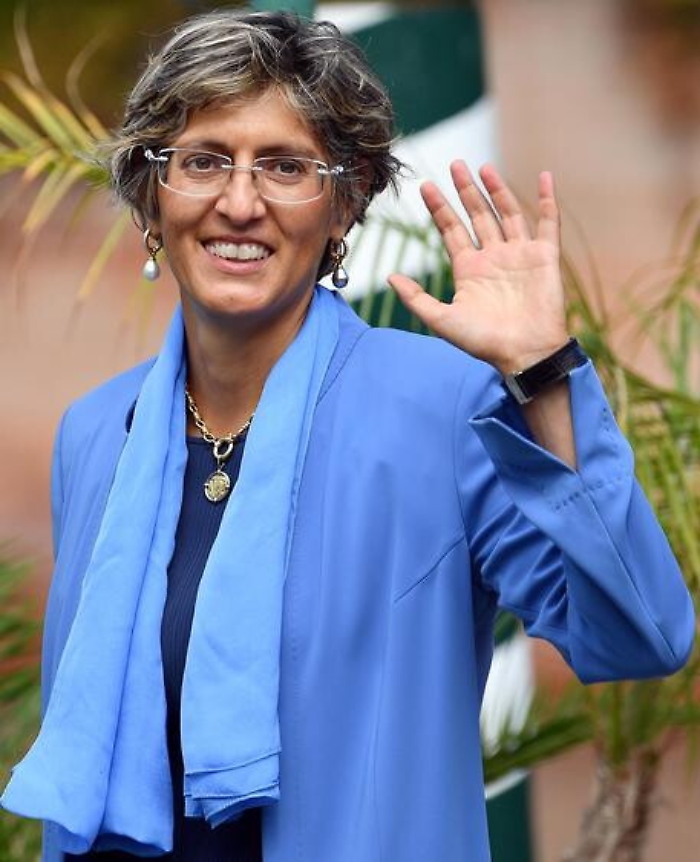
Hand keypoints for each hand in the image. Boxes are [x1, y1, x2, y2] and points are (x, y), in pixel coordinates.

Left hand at [388, 162, 568, 374]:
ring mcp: (519, 255)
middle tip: (454, 163)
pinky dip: (548, 200)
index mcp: (469, 269)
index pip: (451, 230)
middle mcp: (493, 258)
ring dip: (496, 190)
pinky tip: (544, 176)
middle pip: (477, 215)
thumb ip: (416, 299)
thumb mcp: (441, 320)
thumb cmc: (483, 341)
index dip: (439, 208)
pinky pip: (548, 223)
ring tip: (483, 167)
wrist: (523, 353)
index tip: (425, 186)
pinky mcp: (545, 257)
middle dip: (465, 190)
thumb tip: (390, 277)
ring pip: (507, 213)